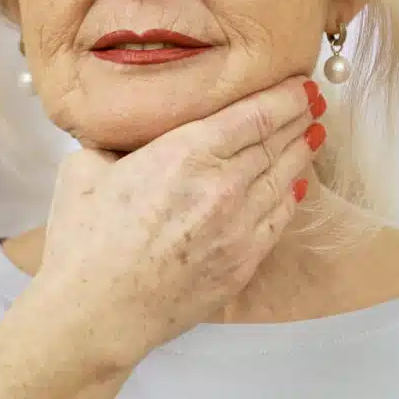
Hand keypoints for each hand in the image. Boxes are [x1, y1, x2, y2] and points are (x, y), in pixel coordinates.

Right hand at [37, 76, 323, 369]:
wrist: (96, 314)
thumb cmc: (84, 241)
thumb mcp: (84, 168)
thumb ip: (114, 141)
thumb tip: (124, 131)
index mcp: (185, 153)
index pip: (254, 115)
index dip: (285, 96)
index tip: (300, 84)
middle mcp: (222, 185)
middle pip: (276, 142)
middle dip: (299, 118)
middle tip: (314, 102)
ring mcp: (238, 227)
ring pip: (284, 179)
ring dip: (302, 153)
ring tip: (314, 134)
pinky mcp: (243, 262)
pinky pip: (279, 219)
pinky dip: (292, 196)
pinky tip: (298, 184)